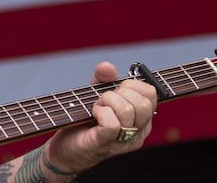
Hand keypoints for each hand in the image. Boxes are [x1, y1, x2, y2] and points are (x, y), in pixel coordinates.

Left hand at [43, 62, 157, 173]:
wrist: (65, 148)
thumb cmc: (85, 121)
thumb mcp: (96, 93)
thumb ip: (103, 78)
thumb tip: (107, 67)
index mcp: (142, 120)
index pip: (151, 94)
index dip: (133, 84)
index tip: (116, 89)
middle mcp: (138, 133)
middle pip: (143, 103)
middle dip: (120, 92)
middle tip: (105, 99)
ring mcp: (123, 142)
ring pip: (127, 111)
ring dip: (107, 101)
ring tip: (97, 106)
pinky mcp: (104, 144)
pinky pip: (112, 123)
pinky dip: (100, 112)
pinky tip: (93, 113)